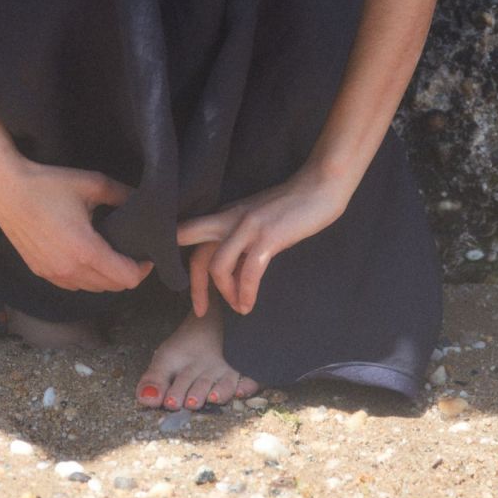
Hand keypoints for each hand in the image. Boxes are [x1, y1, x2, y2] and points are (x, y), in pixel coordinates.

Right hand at [0, 153, 154, 295]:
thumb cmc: (49, 184)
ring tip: (109, 254)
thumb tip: (143, 200)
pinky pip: (72, 285)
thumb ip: (122, 194)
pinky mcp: (41, 272)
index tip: (145, 255)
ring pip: (91, 289)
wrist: (7, 190)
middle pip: (112, 288)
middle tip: (130, 253)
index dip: (142, 269)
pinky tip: (84, 257)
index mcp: (86, 250)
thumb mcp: (92, 184)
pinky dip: (85, 278)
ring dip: (105, 278)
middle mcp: (70, 270)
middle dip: (126, 273)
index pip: (127, 278)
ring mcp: (54, 274)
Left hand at [175, 162, 349, 317]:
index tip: (185, 285)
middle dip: (195, 287)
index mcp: (225, 214)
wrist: (318, 188)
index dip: (179, 259)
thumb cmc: (290, 206)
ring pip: (218, 267)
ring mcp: (247, 228)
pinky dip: (246, 293)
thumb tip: (232, 272)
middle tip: (200, 310)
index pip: (189, 234)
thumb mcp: (256, 219)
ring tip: (238, 306)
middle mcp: (230, 219)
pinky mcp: (268, 237)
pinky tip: (248, 304)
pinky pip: (248, 273)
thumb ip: (240, 239)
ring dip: (226, 294)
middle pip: (197, 254)